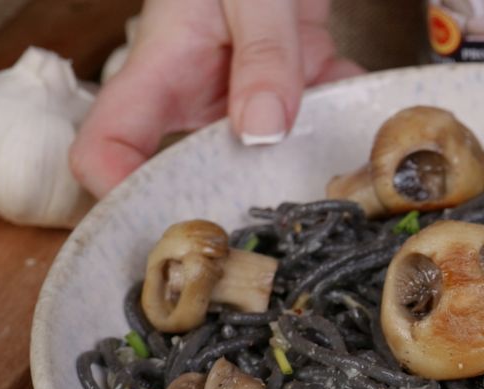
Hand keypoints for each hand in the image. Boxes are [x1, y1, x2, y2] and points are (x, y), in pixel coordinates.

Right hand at [70, 0, 362, 197]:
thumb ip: (263, 56)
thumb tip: (263, 133)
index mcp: (161, 67)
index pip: (105, 146)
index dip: (115, 192)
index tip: (157, 223)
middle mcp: (199, 91)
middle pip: (190, 170)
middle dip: (228, 203)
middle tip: (269, 238)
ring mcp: (248, 91)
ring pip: (268, 155)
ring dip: (306, 168)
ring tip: (342, 190)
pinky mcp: (294, 83)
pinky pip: (322, 119)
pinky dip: (350, 122)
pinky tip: (377, 127)